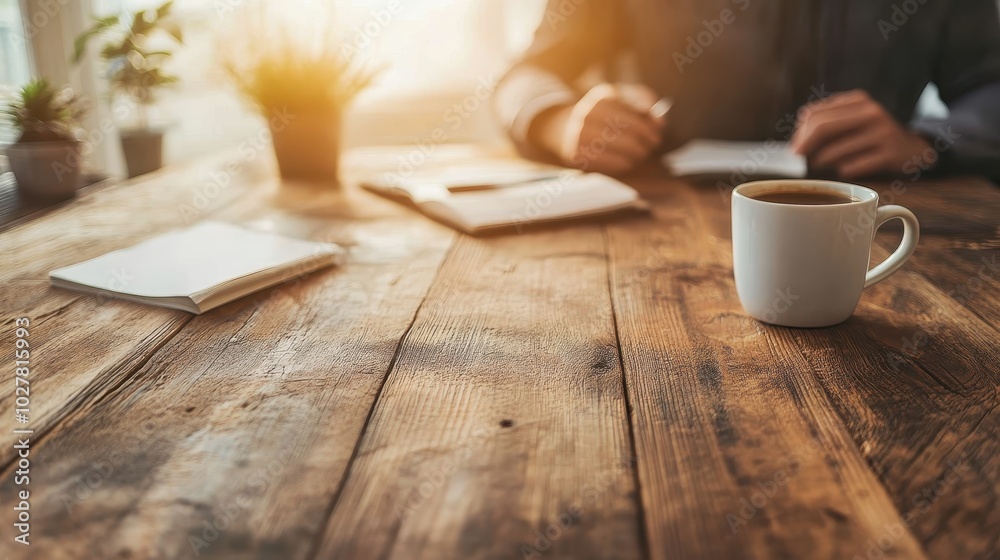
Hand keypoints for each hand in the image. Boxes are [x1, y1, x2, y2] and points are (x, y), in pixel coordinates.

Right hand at [530, 83, 665, 174]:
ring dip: (638, 152)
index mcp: (601, 96)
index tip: (661, 126)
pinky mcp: (578, 155)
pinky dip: (625, 163)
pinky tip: (630, 162)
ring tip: (643, 153)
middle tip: (654, 143)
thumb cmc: (601, 116)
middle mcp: (588, 113)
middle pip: (629, 127)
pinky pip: (610, 162)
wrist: (563, 130)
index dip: (650, 118)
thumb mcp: (617, 100)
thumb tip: (661, 120)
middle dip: (646, 136)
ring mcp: (581, 135)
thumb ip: (641, 101)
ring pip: (621, 145)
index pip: (634, 106)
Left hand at [791, 89, 934, 178]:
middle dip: (804, 146)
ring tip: (820, 165)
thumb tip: (797, 134)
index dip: (799, 133)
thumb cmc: (871, 136)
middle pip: (822, 127)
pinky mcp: (889, 154)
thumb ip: (827, 120)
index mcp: (858, 100)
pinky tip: (844, 170)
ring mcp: (882, 132)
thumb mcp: (852, 119)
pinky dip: (842, 171)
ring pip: (834, 151)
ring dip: (820, 162)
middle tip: (797, 159)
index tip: (795, 147)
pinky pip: (852, 167)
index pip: (815, 114)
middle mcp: (871, 112)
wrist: (910, 148)